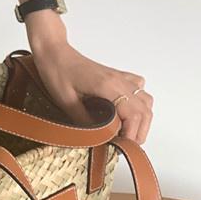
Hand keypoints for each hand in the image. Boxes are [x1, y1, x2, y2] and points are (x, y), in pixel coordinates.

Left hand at [25, 15, 152, 145]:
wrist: (55, 52)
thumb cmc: (58, 73)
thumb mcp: (67, 103)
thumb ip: (85, 122)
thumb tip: (100, 139)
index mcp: (108, 86)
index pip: (134, 115)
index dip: (131, 135)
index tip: (120, 147)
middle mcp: (119, 81)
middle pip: (144, 110)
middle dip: (138, 132)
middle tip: (124, 145)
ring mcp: (120, 77)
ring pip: (145, 101)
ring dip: (141, 120)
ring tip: (127, 133)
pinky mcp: (117, 77)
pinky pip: (139, 89)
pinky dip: (139, 104)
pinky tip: (126, 112)